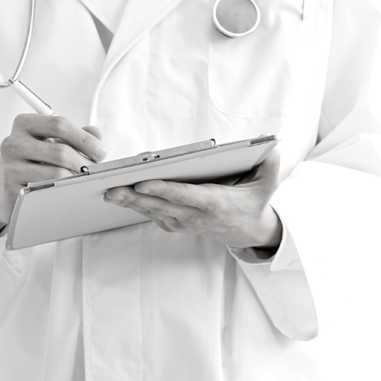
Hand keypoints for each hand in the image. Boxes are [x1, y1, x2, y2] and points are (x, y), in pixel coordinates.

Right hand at [0, 114, 106, 236]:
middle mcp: (13, 142)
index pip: (59, 124)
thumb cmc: (33, 163)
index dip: (85, 139)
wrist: (4, 189)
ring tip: (83, 181)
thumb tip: (97, 136)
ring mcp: (9, 166)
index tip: (100, 151)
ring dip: (77, 178)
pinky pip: (47, 190)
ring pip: (56, 173)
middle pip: (60, 150)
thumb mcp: (52, 142)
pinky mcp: (11, 189)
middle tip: (95, 170)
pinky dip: (64, 191)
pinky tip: (69, 191)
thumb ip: (77, 136)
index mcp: (25, 124)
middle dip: (84, 162)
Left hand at [104, 149, 282, 250]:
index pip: (184, 196)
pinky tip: (120, 197)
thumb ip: (270, 166)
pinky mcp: (177, 224)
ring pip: (152, 212)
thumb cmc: (255, 203)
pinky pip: (153, 215)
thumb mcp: (268, 185)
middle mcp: (196, 216)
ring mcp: (185, 222)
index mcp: (215, 204)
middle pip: (161, 206)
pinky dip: (136, 206)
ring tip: (108, 192)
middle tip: (111, 189)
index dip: (162, 189)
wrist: (249, 232)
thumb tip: (272, 148)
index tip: (143, 182)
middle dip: (134, 198)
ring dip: (129, 203)